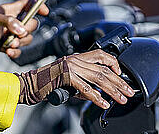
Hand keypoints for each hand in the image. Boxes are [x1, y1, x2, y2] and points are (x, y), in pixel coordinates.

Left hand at [0, 0, 48, 57]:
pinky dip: (15, 52)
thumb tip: (22, 30)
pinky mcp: (4, 46)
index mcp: (8, 10)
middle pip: (30, 24)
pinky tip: (8, 52)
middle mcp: (10, 22)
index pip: (28, 5)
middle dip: (27, 30)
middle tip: (17, 34)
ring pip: (26, 39)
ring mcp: (8, 34)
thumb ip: (7, 22)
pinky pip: (17, 50)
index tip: (45, 12)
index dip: (38, 6)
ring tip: (9, 44)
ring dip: (21, 43)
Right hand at [16, 49, 134, 107]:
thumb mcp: (68, 80)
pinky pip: (86, 88)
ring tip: (121, 99)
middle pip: (103, 69)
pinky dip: (97, 97)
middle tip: (129, 92)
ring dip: (113, 90)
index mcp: (75, 57)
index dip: (114, 63)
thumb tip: (99, 93)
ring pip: (98, 77)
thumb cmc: (46, 83)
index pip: (100, 54)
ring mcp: (70, 66)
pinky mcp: (66, 75)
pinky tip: (103, 104)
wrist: (30, 84)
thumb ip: (83, 82)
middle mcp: (74, 59)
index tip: (121, 74)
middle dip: (119, 82)